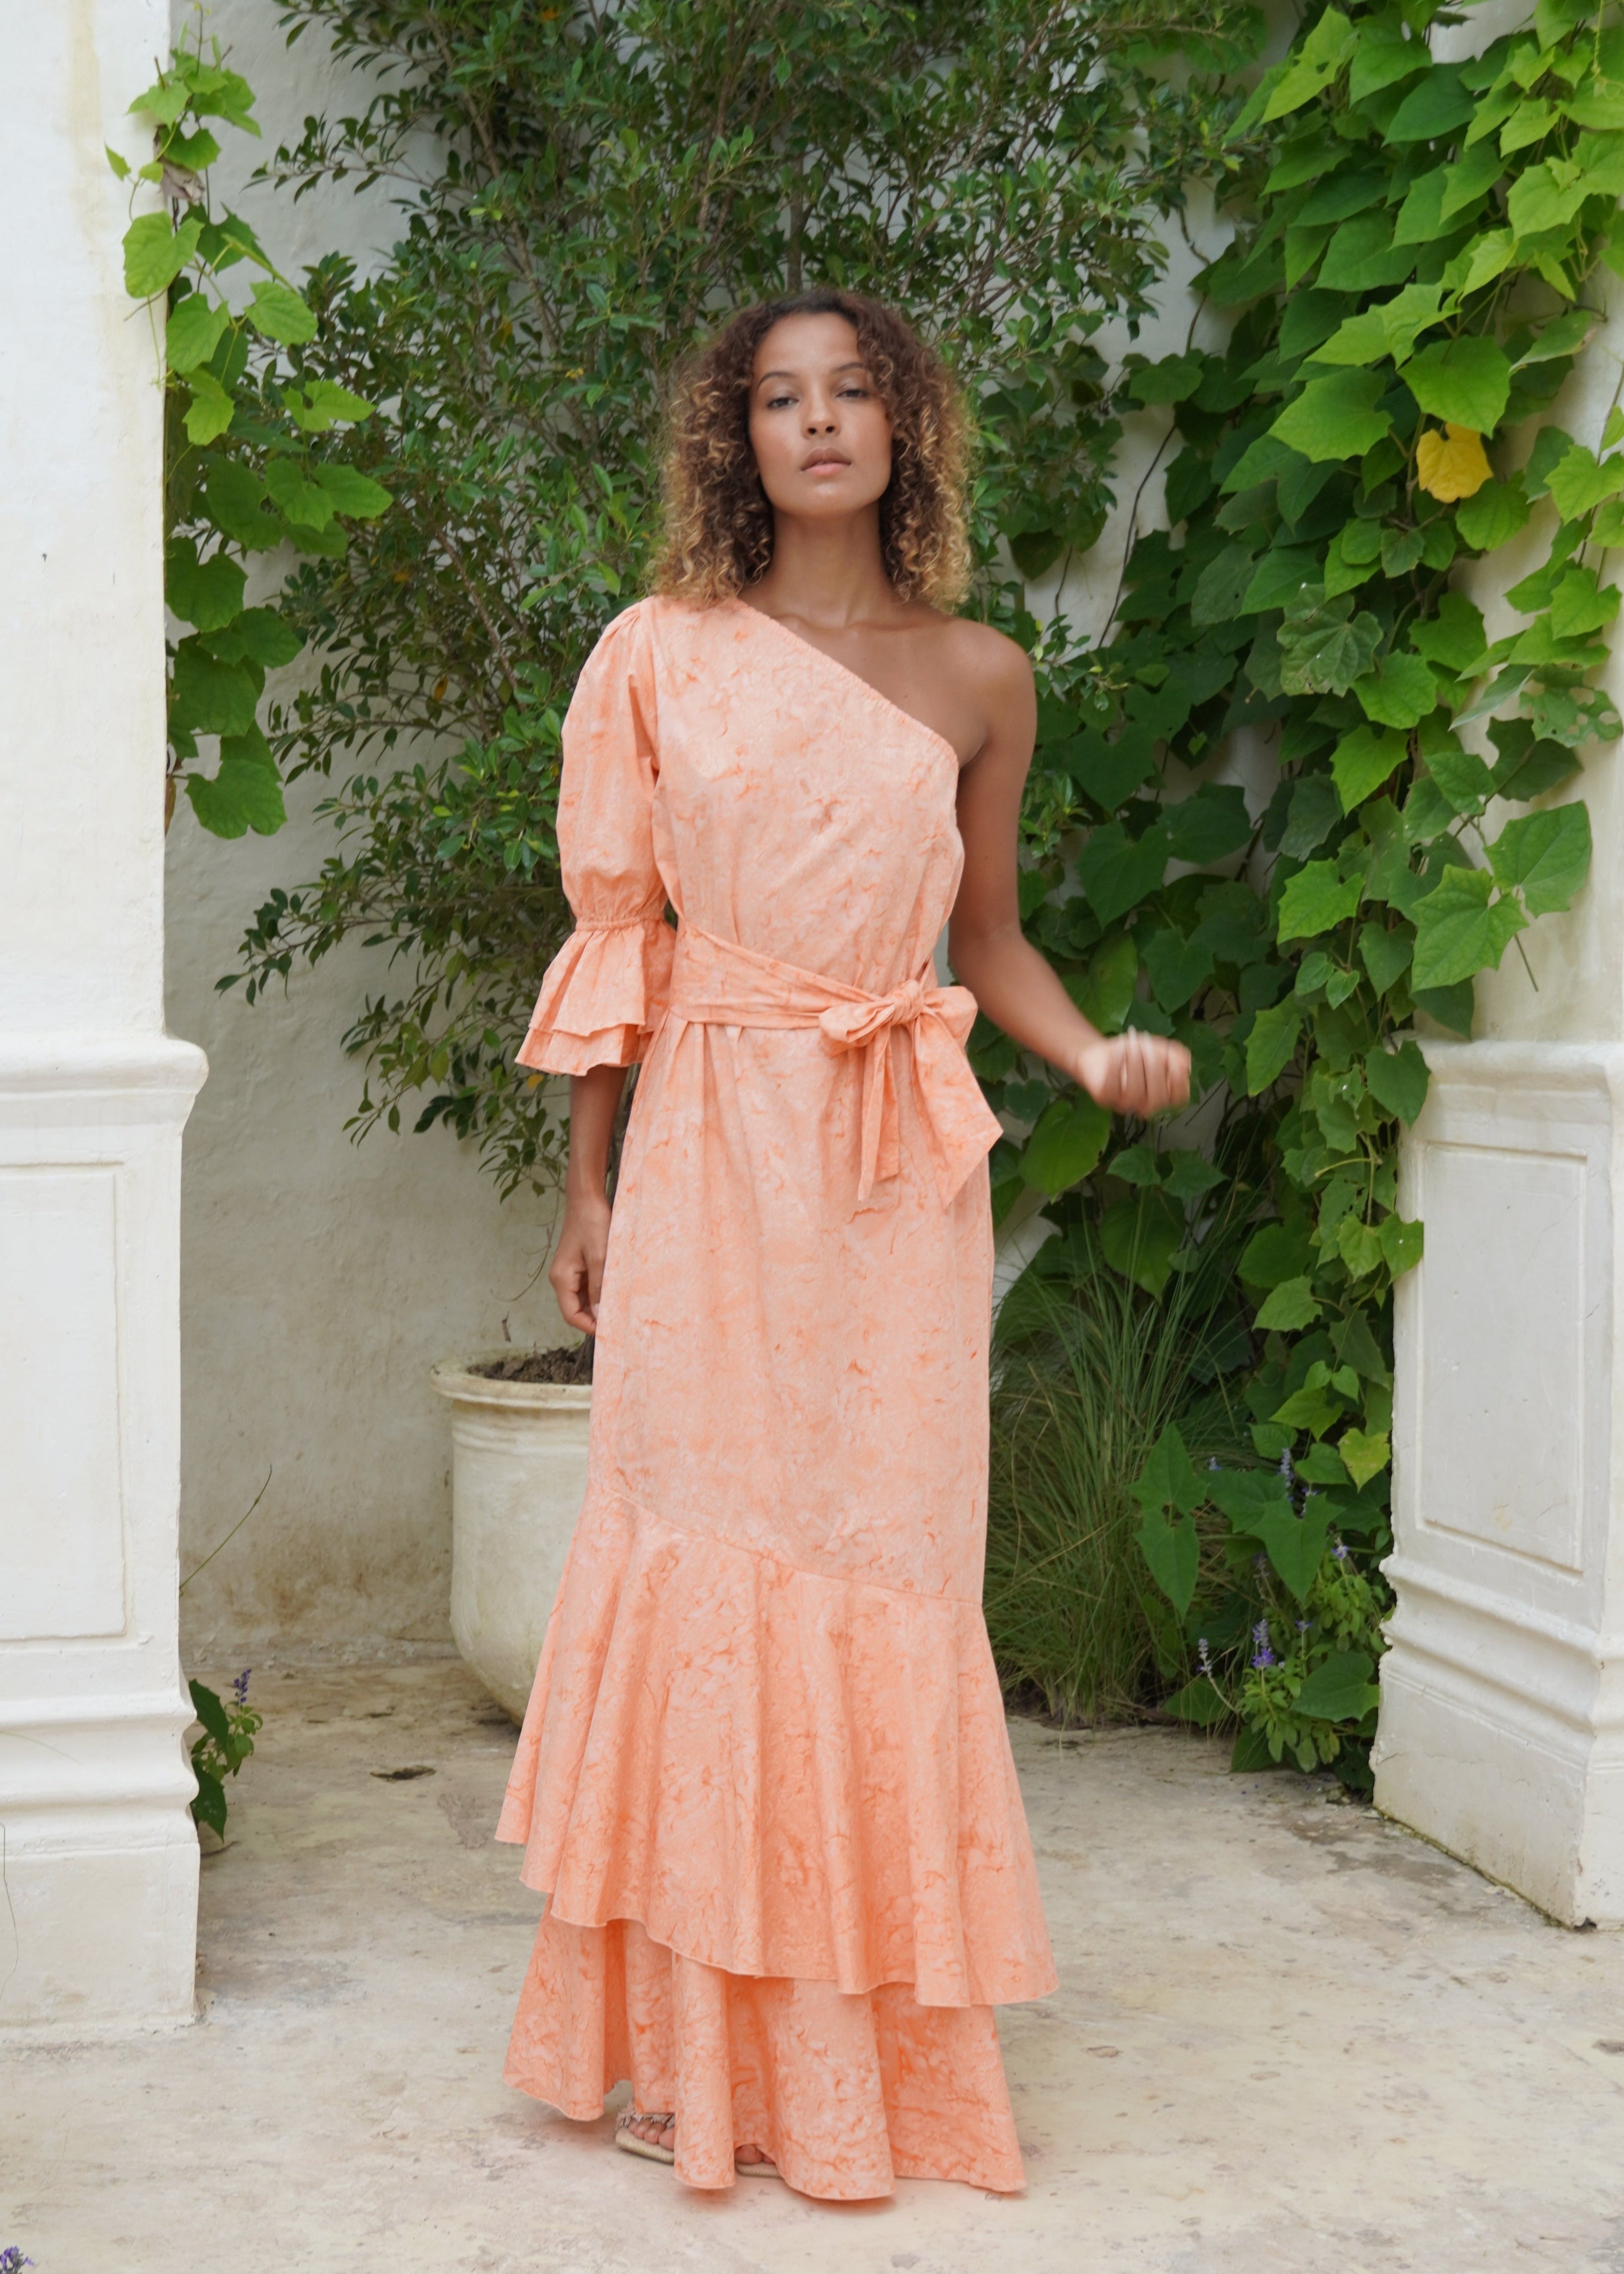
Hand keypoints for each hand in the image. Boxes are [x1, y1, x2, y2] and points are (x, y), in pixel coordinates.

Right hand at [549, 1190, 611, 1333]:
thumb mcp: (599, 1256)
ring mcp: (570, 1272)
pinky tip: (615, 1294)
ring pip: (583, 1300)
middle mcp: (561, 1278)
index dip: (589, 1327)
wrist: (587, 1198)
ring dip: (599, 1306)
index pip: (571, 1315)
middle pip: (576, 1310)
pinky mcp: (578, 1265)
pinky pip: (588, 1287)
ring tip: (620, 1311)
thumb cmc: (592, 1223)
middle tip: (619, 1324)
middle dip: (595, 1319)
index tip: (610, 1333)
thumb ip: (599, 1287)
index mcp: (561, 1278)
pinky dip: (600, 1293)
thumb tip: (600, 1315)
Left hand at [1075, 1030, 1191, 1116]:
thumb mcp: (1158, 1048)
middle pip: (1158, 1096)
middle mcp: (1146, 1105)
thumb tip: (1186, 1065)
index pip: (1179, 1098)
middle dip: (1155, 1067)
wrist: (1101, 1055)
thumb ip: (1175, 1054)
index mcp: (1163, 1095)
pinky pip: (1112, 1085)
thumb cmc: (1133, 1053)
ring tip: (1132, 1045)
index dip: (1179, 1080)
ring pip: (1135, 1092)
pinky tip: (1118, 1051)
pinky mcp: (1105, 1098)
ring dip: (1135, 1064)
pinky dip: (1116, 1065)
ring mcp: (1125, 1104)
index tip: (1173, 1060)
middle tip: (1149, 1047)